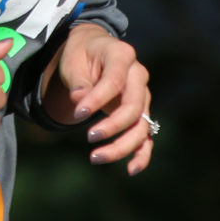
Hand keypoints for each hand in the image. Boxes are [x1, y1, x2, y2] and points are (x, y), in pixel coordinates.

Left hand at [47, 24, 153, 174]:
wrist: (93, 51)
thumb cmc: (82, 55)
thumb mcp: (73, 61)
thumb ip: (78, 81)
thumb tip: (80, 101)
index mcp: (122, 56)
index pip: (115, 81)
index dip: (98, 99)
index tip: (78, 113)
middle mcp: (138, 76)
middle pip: (134, 107)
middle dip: (113, 127)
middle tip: (89, 137)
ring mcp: (143, 96)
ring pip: (141, 126)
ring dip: (122, 145)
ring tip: (95, 157)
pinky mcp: (141, 113)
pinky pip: (146, 137)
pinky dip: (142, 154)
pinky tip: (131, 170)